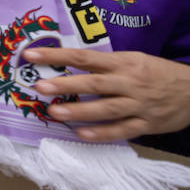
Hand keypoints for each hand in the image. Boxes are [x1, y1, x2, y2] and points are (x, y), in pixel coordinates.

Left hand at [27, 47, 189, 141]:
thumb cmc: (157, 73)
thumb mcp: (134, 60)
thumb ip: (105, 64)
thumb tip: (67, 63)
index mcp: (123, 63)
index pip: (84, 57)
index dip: (57, 56)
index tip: (31, 55)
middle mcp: (129, 82)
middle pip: (94, 83)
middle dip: (66, 85)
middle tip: (40, 87)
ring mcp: (139, 105)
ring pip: (106, 109)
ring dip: (79, 112)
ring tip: (55, 113)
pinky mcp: (147, 124)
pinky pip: (122, 130)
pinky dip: (102, 133)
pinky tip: (81, 135)